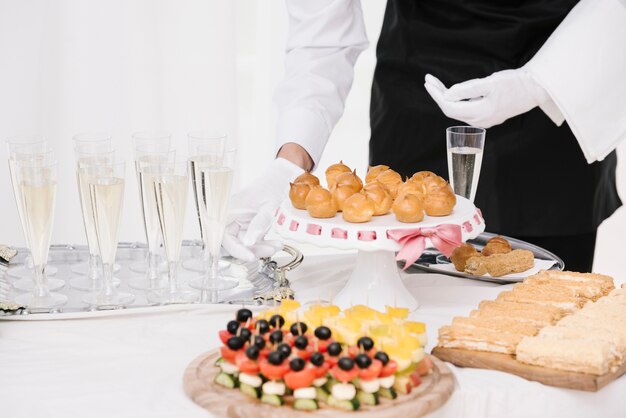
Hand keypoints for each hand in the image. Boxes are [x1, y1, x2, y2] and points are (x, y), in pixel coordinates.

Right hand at [222, 157, 303, 261]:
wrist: (278, 182)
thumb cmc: (269, 188)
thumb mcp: (267, 207)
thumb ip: (258, 224)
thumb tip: (249, 242)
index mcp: (227, 210)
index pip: (224, 236)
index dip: (236, 249)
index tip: (250, 256)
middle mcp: (229, 219)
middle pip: (234, 244)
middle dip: (252, 250)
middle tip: (269, 250)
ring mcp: (237, 225)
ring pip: (244, 246)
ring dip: (260, 249)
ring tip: (276, 245)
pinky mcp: (246, 229)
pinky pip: (251, 243)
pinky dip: (263, 245)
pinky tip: (275, 243)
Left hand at [424, 68, 560, 127]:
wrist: (536, 89)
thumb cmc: (514, 83)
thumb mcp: (489, 83)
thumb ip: (467, 90)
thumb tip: (448, 95)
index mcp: (480, 113)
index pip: (449, 107)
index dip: (437, 95)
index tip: (429, 82)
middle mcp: (480, 121)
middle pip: (451, 110)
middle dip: (438, 95)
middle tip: (429, 81)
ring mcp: (484, 120)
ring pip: (458, 111)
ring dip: (446, 98)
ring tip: (437, 85)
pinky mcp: (488, 116)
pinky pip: (467, 110)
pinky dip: (457, 101)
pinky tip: (453, 92)